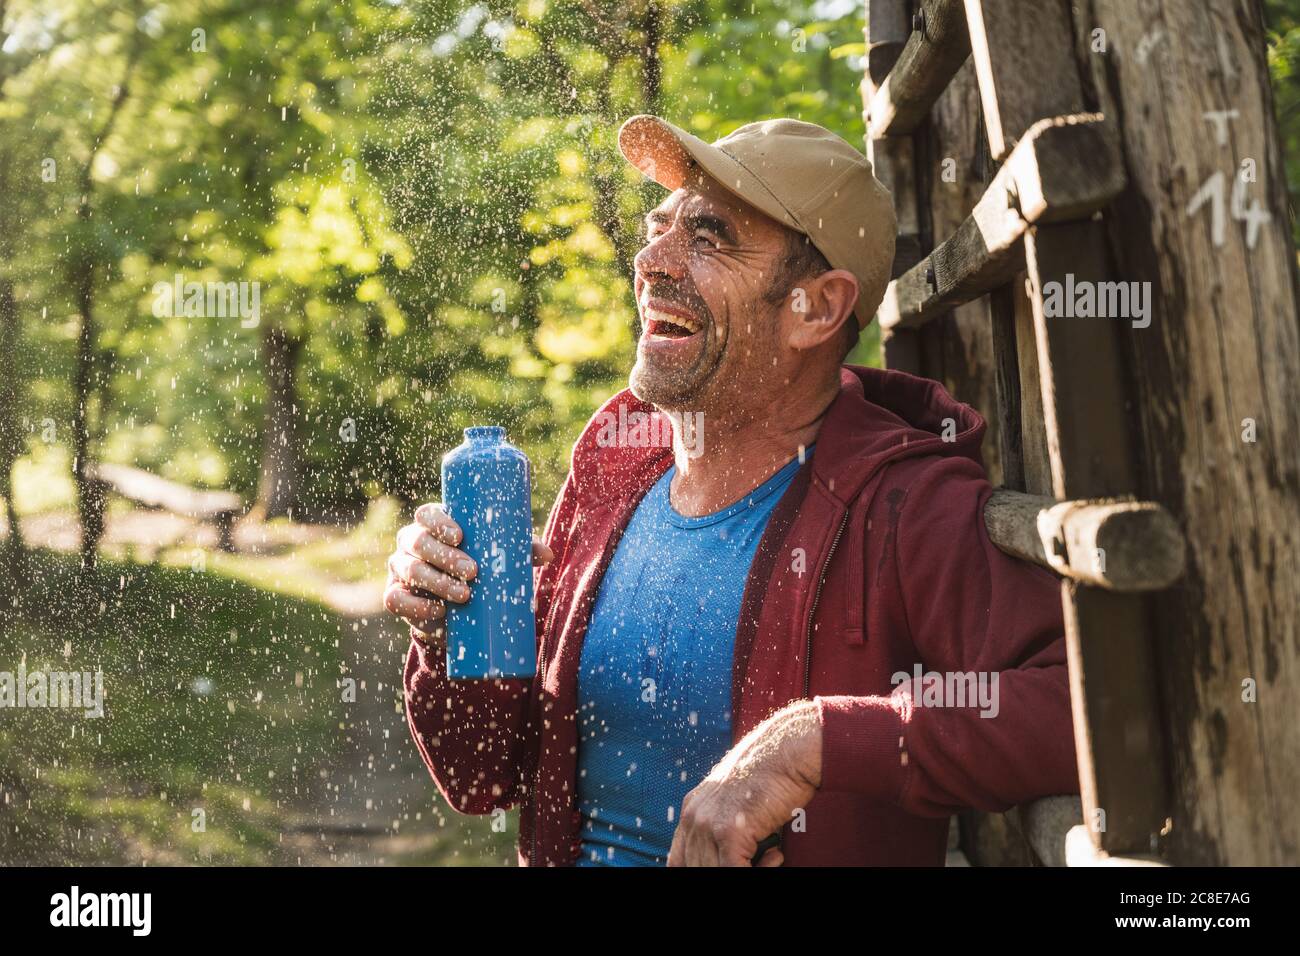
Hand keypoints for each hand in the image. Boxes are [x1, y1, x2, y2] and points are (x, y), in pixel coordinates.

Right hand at [383, 502, 554, 642]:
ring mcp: (400, 568)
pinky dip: (415, 607)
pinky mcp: (396, 595)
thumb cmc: (480, 565)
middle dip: (444, 557)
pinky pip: (395, 600)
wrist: (457, 605)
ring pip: (409, 570)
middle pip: (417, 541)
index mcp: (432, 524)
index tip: (460, 536)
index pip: (426, 514)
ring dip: (436, 582)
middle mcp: (411, 542)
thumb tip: (547, 554)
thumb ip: (520, 550)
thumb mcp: (497, 555)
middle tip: (472, 572)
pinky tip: (437, 611)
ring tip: (464, 596)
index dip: (438, 522)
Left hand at [667, 700, 822, 866]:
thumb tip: (727, 859)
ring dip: (748, 870)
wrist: (787, 753)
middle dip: (728, 869)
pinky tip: (775, 856)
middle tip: (759, 860)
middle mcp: (694, 818)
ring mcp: (708, 825)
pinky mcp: (728, 832)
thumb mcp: (733, 800)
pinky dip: (759, 870)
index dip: (696, 869)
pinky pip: (735, 871)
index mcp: (691, 810)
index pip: (678, 860)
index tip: (723, 867)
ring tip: (771, 856)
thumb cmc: (771, 777)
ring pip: (715, 871)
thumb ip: (719, 826)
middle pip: (696, 868)